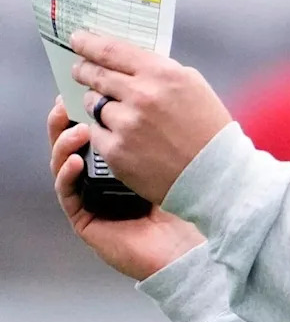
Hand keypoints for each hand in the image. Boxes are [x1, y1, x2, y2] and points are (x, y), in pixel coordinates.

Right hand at [49, 98, 205, 280]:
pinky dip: (67, 175)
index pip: (99, 124)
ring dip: (64, 142)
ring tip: (78, 128)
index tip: (91, 82)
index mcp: (125, 153)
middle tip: (66, 98)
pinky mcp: (86, 219)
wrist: (195, 242)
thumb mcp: (177, 151)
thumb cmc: (192, 195)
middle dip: (68, 116)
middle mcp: (104, 173)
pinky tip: (76, 161)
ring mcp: (92, 196)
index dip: (91, 103)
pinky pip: (66, 194)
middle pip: (74, 138)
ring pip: (63, 163)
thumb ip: (163, 123)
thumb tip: (158, 79)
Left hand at [69, 30, 231, 203]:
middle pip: (95, 74)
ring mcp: (126, 125)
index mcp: (163, 75)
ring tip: (113, 109)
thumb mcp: (193, 86)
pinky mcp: (116, 151)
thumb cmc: (208, 129)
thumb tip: (128, 62)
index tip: (78, 39)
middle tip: (80, 70)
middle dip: (84, 70)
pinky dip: (105, 131)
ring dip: (97, 103)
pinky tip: (122, 135)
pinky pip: (96, 132)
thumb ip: (160, 70)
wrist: (216, 173)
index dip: (89, 43)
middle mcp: (141, 96)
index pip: (112, 51)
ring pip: (92, 104)